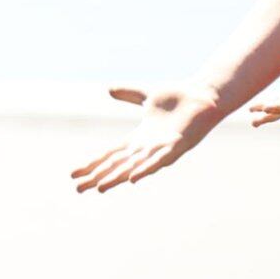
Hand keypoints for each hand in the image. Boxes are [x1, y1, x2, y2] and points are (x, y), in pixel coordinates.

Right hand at [69, 83, 225, 192]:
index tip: (74, 173)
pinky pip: (158, 161)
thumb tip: (109, 89)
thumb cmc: (180, 97)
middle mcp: (148, 147)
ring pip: (133, 167)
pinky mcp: (177, 145)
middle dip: (98, 176)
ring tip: (100, 188)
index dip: (93, 163)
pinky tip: (132, 179)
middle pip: (117, 165)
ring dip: (116, 178)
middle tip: (78, 189)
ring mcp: (161, 148)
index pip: (111, 154)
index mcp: (140, 138)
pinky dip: (144, 170)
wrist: (205, 96)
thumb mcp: (146, 95)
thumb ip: (128, 94)